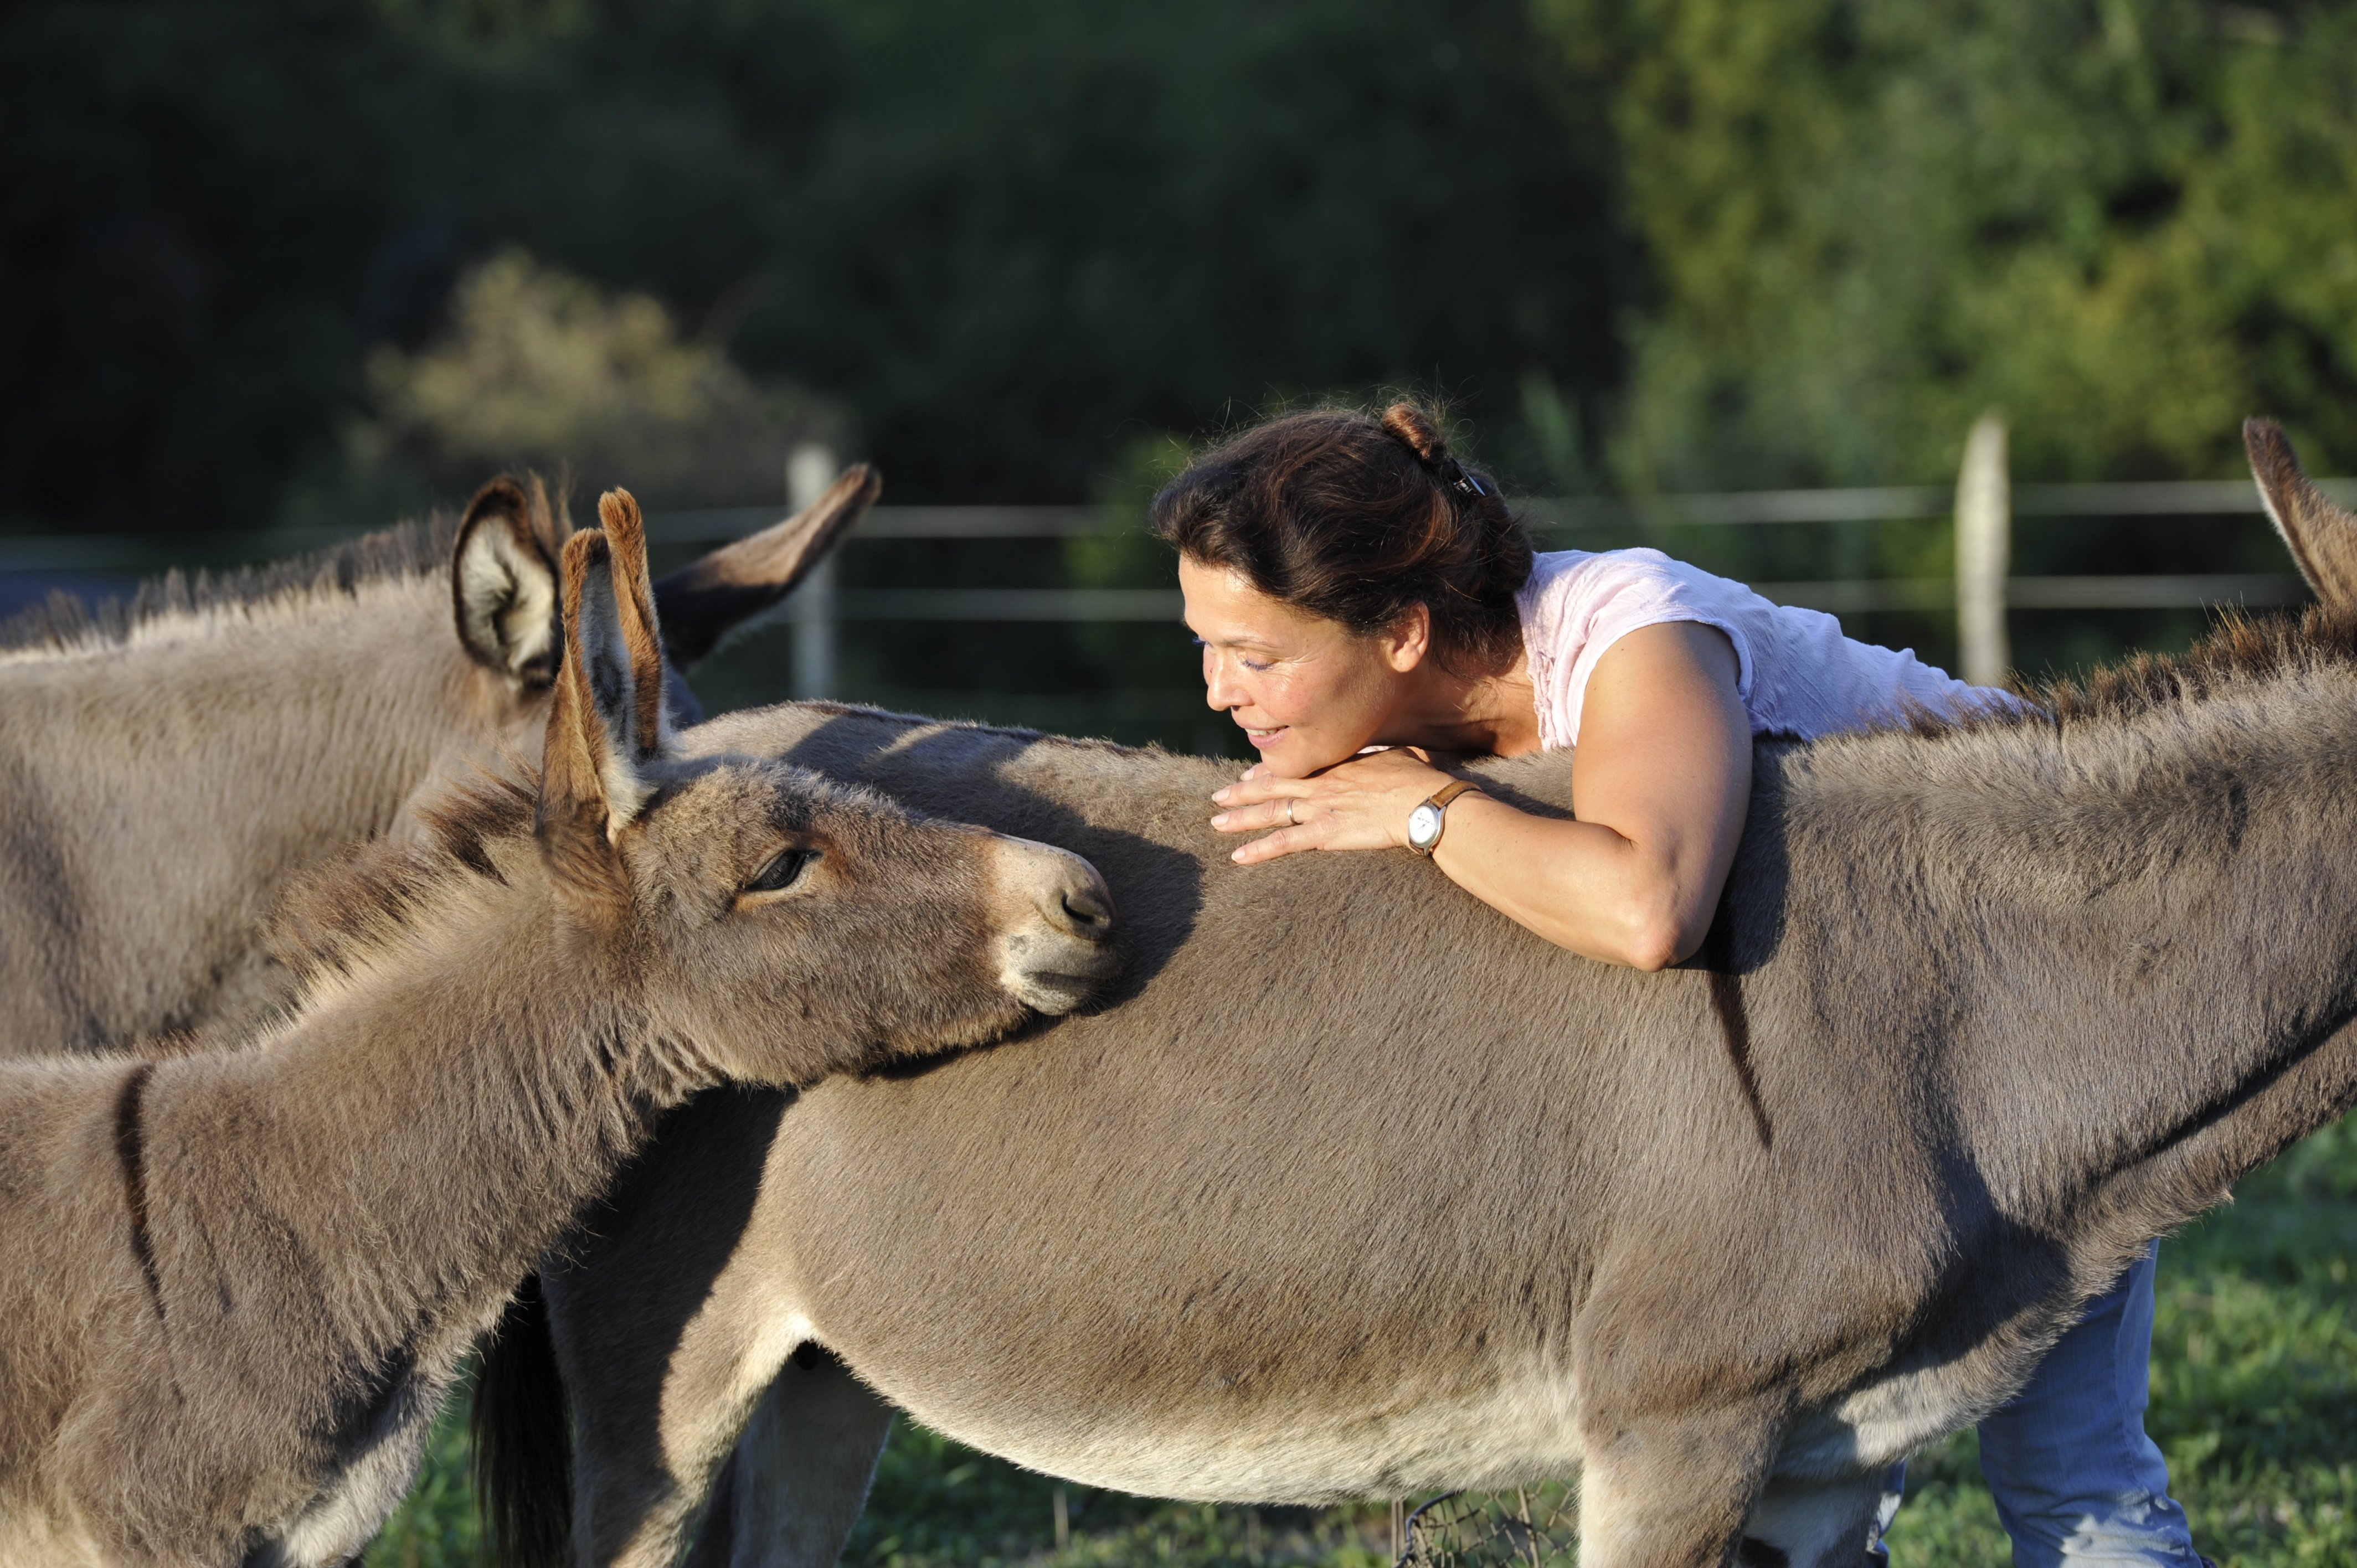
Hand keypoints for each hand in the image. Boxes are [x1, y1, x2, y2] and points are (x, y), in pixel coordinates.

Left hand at [1210, 747, 1456, 863]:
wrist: (1422, 801)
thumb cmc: (1419, 778)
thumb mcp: (1401, 754)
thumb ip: (1386, 754)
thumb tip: (1398, 753)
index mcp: (1338, 764)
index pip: (1295, 766)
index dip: (1269, 771)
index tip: (1249, 773)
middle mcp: (1322, 783)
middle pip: (1274, 785)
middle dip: (1244, 791)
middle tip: (1219, 795)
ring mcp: (1321, 807)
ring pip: (1272, 811)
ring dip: (1241, 817)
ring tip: (1217, 822)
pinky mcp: (1326, 833)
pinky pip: (1285, 842)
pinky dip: (1260, 849)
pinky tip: (1239, 856)